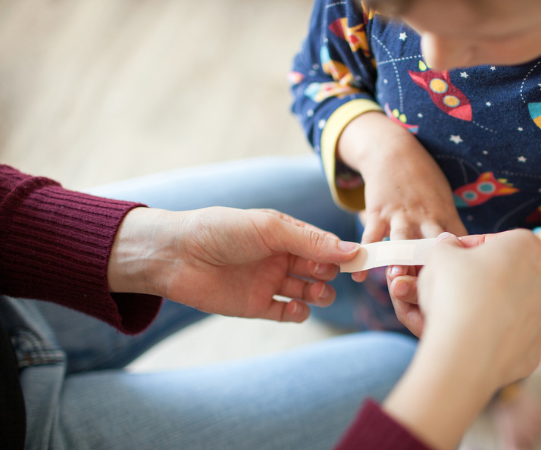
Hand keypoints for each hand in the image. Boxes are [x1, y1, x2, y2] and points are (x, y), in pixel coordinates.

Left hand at [108, 207, 359, 321]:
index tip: (362, 262)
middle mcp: (280, 257)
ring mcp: (269, 282)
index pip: (324, 244)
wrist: (176, 256)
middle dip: (331, 273)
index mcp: (285, 233)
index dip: (343, 253)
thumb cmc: (221, 231)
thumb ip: (311, 241)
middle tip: (330, 275)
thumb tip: (352, 251)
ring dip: (320, 294)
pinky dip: (298, 313)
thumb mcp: (270, 229)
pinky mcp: (256, 305)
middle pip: (320, 269)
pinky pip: (286, 312)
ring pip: (308, 292)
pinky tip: (297, 308)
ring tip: (318, 294)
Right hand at [337, 111, 466, 281]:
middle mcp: (426, 219)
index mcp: (446, 218)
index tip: (463, 285)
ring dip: (399, 259)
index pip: (459, 246)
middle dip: (432, 267)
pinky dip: (365, 255)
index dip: (462, 266)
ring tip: (396, 278)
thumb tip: (465, 259)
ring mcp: (401, 216)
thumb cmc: (424, 182)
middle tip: (432, 289)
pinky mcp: (378, 213)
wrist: (394, 152)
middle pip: (432, 247)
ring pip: (402, 241)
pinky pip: (370, 237)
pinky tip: (358, 274)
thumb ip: (452, 230)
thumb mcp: (445, 202)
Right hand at [381, 231, 540, 449]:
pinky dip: (497, 336)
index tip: (452, 257)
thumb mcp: (440, 256)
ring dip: (494, 307)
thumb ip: (447, 246)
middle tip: (457, 286)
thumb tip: (448, 245)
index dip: (470, 248)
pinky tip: (473, 338)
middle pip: (512, 274)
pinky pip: (514, 337)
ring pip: (516, 307)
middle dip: (486, 278)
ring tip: (463, 314)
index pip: (498, 241)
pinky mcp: (537, 350)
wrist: (464, 354)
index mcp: (528, 248)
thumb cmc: (455, 295)